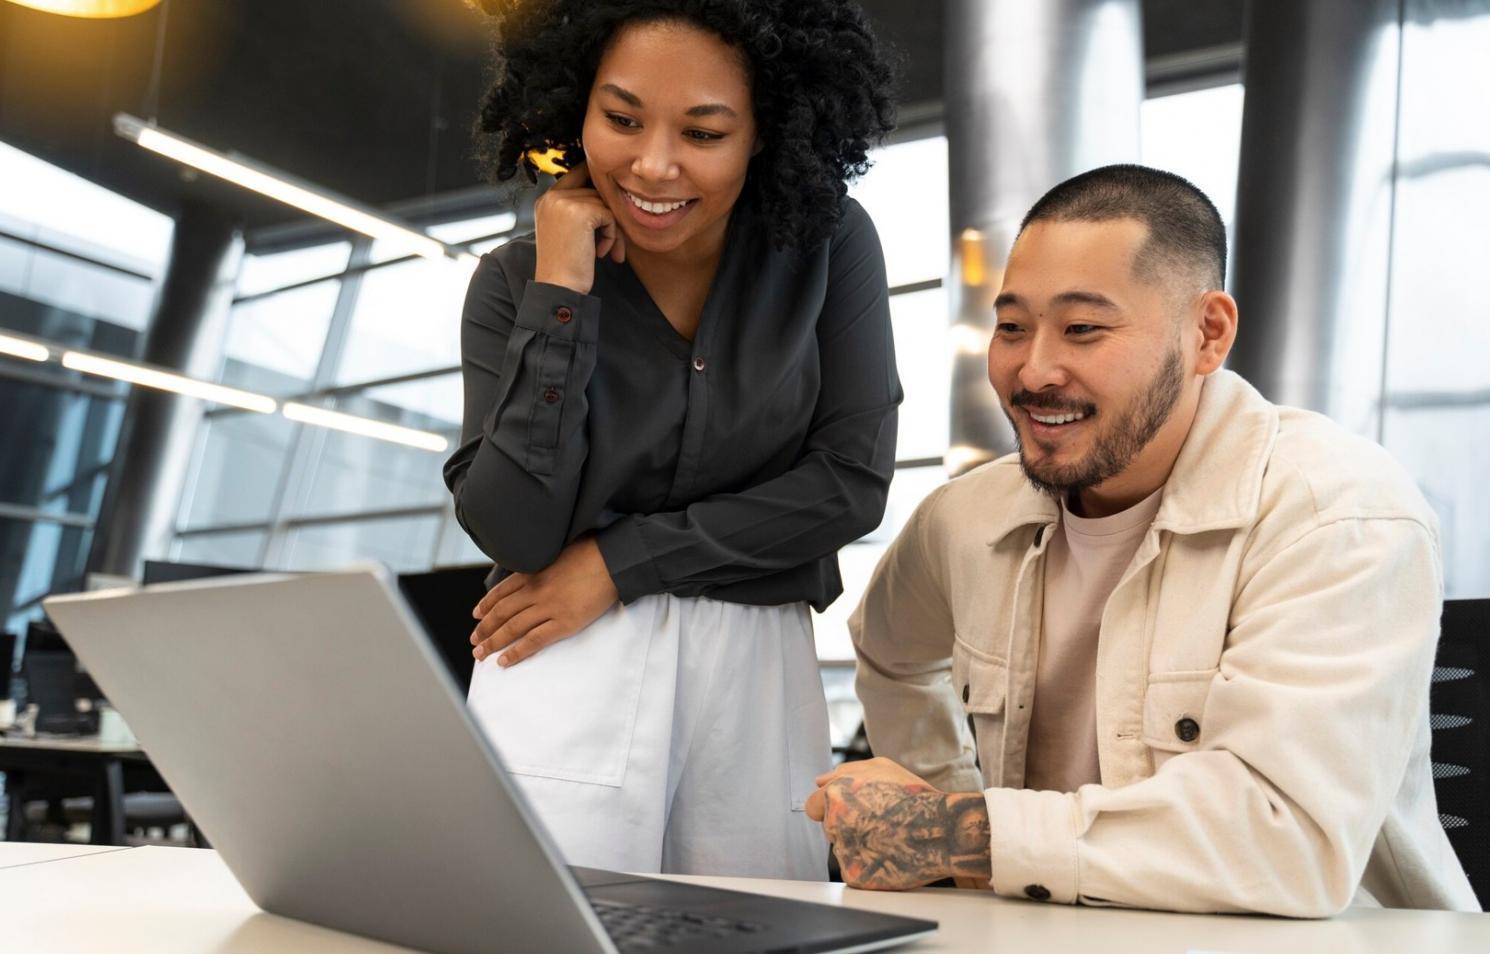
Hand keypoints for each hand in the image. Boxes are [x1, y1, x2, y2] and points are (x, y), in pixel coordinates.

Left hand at [468, 537, 619, 666]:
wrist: (613, 560)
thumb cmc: (592, 550)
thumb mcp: (559, 549)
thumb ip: (544, 560)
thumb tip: (540, 562)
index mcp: (533, 572)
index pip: (501, 592)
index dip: (486, 605)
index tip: (477, 615)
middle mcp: (535, 590)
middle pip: (501, 613)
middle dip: (484, 628)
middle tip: (474, 640)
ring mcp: (548, 608)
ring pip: (511, 628)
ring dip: (493, 643)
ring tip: (481, 654)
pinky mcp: (563, 623)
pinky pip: (533, 641)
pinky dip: (516, 652)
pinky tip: (504, 661)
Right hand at [533, 162, 625, 293]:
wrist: (558, 288)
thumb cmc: (565, 266)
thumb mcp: (565, 230)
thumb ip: (578, 209)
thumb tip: (608, 193)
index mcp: (545, 200)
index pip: (576, 175)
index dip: (596, 185)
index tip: (607, 202)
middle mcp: (551, 197)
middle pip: (595, 191)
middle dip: (607, 216)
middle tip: (610, 244)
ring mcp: (564, 202)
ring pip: (604, 204)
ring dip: (612, 230)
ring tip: (605, 251)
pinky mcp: (581, 212)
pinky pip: (610, 216)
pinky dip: (611, 236)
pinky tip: (600, 253)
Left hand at [805, 758, 991, 890]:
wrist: (942, 830)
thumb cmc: (913, 796)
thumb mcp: (881, 768)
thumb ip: (844, 771)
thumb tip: (819, 780)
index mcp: (835, 794)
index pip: (813, 806)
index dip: (831, 807)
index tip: (851, 810)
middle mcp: (834, 823)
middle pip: (829, 828)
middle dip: (847, 826)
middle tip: (878, 823)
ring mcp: (843, 851)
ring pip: (843, 848)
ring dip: (859, 845)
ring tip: (889, 837)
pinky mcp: (854, 875)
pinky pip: (855, 869)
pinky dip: (868, 865)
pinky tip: (889, 854)